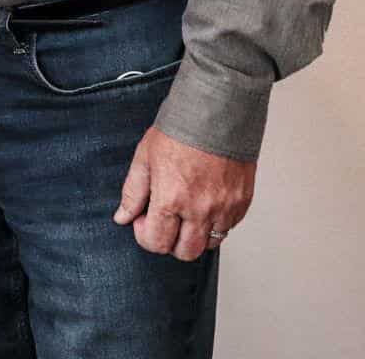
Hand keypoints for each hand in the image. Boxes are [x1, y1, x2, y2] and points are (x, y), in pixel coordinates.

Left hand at [114, 126, 255, 260]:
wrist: (216, 113)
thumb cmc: (180, 131)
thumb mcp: (144, 158)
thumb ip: (133, 192)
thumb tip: (123, 217)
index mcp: (171, 199)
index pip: (156, 242)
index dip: (145, 236)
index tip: (143, 220)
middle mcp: (200, 210)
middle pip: (185, 253)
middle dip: (170, 242)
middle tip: (164, 220)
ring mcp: (225, 209)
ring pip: (209, 245)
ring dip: (194, 236)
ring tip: (185, 211)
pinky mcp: (242, 203)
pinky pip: (228, 228)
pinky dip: (214, 224)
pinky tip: (204, 203)